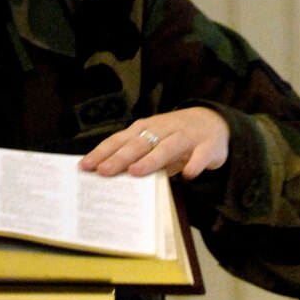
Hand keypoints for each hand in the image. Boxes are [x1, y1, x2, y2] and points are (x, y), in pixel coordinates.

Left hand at [80, 106, 228, 181]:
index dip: (103, 152)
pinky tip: (186, 176)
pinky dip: (194, 164)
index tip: (85, 166)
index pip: (120, 140)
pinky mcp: (208, 146)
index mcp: (146, 129)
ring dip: (151, 159)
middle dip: (120, 157)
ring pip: (167, 147)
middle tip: (103, 172)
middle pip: (139, 143)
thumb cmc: (175, 136)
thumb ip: (137, 156)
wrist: (214, 123)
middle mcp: (163, 129)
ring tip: (135, 172)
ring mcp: (186, 136)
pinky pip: (201, 156)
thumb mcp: (154, 142)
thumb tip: (110, 174)